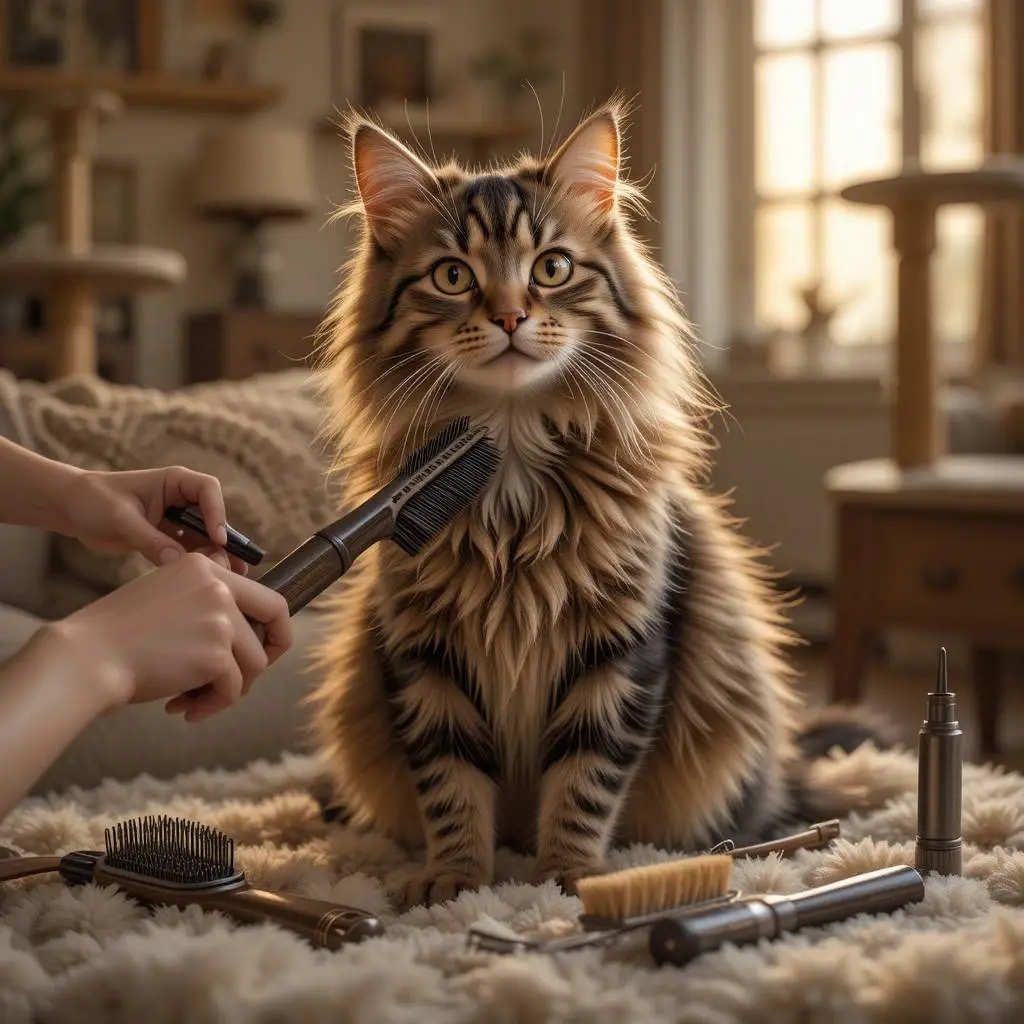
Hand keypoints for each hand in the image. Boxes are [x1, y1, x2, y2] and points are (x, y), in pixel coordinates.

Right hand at [49, 552, 291, 721]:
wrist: (86, 657)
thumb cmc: (120, 634)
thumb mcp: (167, 596)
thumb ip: (208, 603)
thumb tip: (251, 633)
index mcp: (205, 567)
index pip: (268, 596)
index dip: (273, 627)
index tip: (262, 648)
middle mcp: (219, 588)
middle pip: (275, 625)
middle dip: (267, 657)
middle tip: (242, 681)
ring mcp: (220, 620)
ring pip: (254, 664)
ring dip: (228, 689)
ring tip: (192, 700)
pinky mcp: (216, 655)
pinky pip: (232, 690)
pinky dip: (211, 705)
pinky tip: (182, 709)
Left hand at [61, 465, 246, 572]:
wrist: (72, 508)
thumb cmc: (94, 500)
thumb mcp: (121, 519)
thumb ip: (150, 540)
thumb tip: (178, 562)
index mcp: (174, 481)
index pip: (207, 490)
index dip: (217, 513)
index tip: (218, 539)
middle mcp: (180, 499)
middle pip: (212, 517)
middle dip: (224, 541)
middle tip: (234, 565)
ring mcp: (175, 519)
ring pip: (203, 537)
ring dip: (214, 555)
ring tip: (226, 576)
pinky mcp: (166, 537)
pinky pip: (187, 550)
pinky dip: (196, 563)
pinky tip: (205, 578)